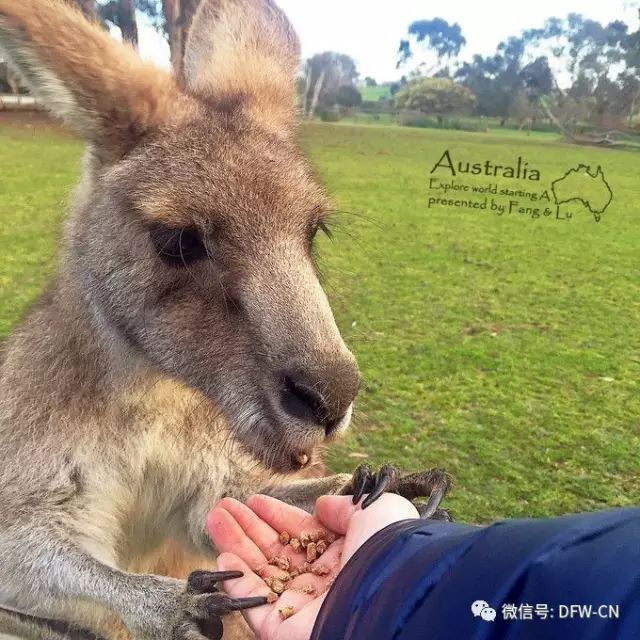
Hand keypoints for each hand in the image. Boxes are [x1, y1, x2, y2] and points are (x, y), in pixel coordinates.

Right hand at [208, 493, 418, 639]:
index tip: (255, 500)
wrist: (393, 597)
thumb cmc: (389, 551)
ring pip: (259, 574)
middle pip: (274, 551)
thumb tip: (322, 506)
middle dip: (247, 527)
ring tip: (214, 518)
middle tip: (222, 506)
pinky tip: (223, 554)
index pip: (301, 534)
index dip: (277, 515)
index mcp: (344, 557)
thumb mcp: (376, 511)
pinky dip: (236, 582)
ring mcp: (301, 608)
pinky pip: (253, 605)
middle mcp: (321, 583)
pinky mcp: (282, 631)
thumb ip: (346, 507)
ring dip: (234, 545)